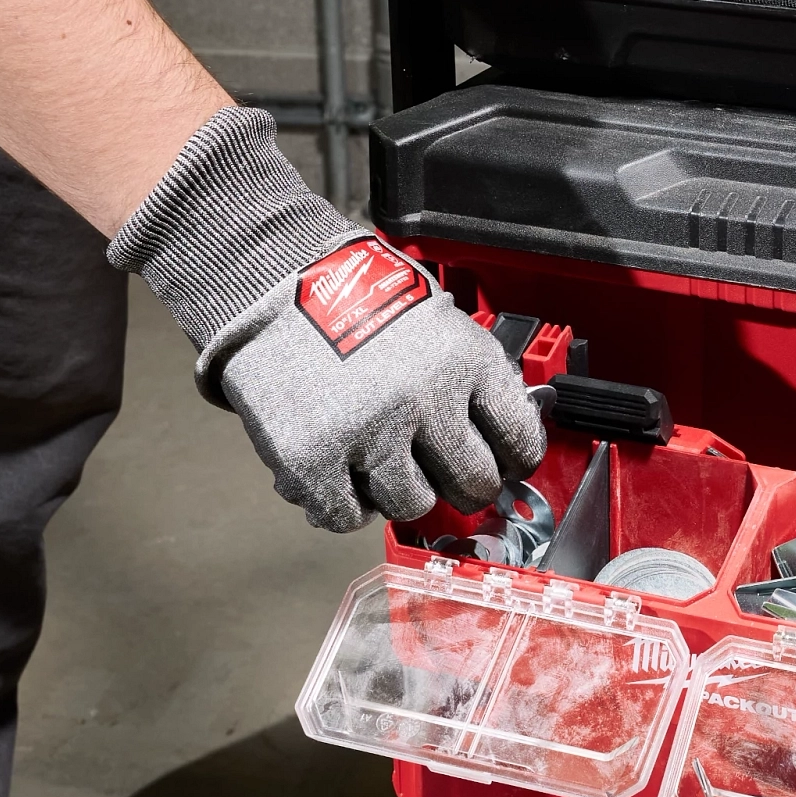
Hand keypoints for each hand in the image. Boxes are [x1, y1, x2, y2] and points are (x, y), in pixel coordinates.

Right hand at [111, 109, 544, 533]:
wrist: (275, 279)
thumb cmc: (358, 299)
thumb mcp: (439, 322)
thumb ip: (473, 379)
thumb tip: (505, 442)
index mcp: (464, 361)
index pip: (520, 440)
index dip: (513, 459)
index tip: (503, 463)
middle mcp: (423, 400)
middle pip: (473, 484)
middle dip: (464, 484)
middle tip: (444, 473)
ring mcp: (368, 434)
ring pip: (413, 506)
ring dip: (401, 491)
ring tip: (382, 459)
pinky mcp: (314, 461)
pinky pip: (348, 517)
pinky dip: (345, 503)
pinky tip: (342, 471)